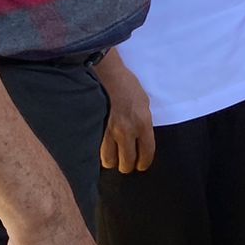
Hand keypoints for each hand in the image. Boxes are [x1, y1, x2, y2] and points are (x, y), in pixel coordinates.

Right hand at [96, 52, 153, 174]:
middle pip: (126, 162)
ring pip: (109, 160)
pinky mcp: (98, 130)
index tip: (142, 166)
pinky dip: (102, 154)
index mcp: (143, 125)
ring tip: (115, 159)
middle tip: (128, 163)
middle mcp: (127, 131)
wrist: (111, 79)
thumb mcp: (146, 108)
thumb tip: (142, 142)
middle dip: (128, 166)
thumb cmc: (132, 91)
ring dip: (113, 162)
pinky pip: (99, 150)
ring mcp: (110, 132)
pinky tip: (105, 152)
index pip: (146, 152)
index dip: (144, 163)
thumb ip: (145, 126)